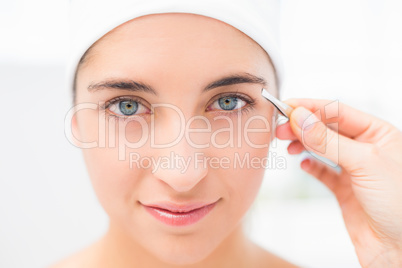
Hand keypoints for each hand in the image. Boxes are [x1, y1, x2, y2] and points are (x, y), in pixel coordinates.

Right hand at [276, 98, 401, 266]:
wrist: (400, 248)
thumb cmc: (399, 204)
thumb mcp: (365, 163)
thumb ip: (329, 140)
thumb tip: (301, 118)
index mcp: (378, 133)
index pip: (338, 112)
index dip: (311, 108)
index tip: (287, 107)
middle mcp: (365, 148)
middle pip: (327, 128)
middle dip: (303, 126)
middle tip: (280, 128)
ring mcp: (354, 169)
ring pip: (322, 148)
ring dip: (303, 144)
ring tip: (287, 145)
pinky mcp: (344, 189)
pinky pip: (322, 172)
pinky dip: (310, 166)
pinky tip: (303, 164)